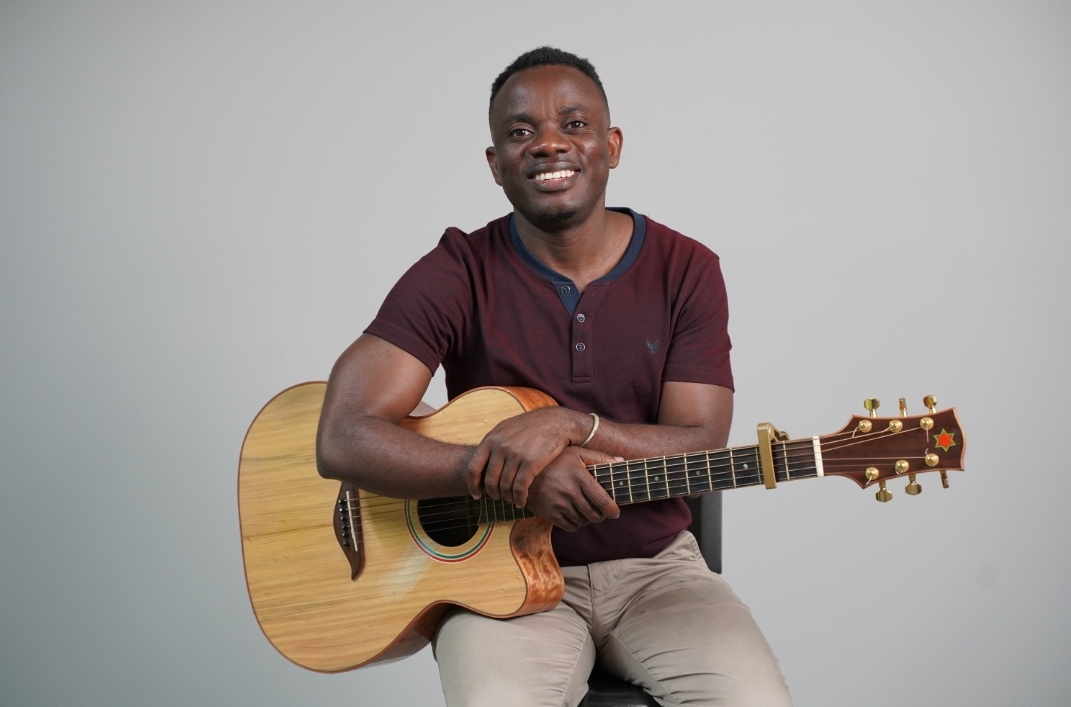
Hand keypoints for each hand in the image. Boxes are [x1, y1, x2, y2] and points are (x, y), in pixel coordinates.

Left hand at [467, 407, 590, 505]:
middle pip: (489, 481)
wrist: (555, 422)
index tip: (476, 495)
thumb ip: (493, 444)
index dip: (472, 485)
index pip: (473, 467)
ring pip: (505, 487)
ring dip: (508, 498)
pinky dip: (519, 499)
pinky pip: (520, 488)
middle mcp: (501, 447)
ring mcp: (515, 455)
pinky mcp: (531, 462)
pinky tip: (521, 502)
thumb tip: (480, 461)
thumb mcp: (506, 429)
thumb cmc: (530, 427)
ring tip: (512, 500)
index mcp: (491, 439)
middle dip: (493, 494)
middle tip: (498, 499)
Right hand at [524, 447, 621, 531]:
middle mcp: (570, 492)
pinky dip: (575, 524)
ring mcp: (559, 504)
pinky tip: (573, 514)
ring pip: (583, 522)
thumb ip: (599, 457)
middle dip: (601, 515)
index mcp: (579, 476)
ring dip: (587, 519)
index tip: (615, 513)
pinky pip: (570, 527)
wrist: (525, 471)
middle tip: (600, 512)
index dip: (612, 510)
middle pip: (594, 514)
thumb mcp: (576, 453)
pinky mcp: (550, 514)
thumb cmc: (555, 461)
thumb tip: (621, 461)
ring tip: (585, 510)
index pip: (602, 500)